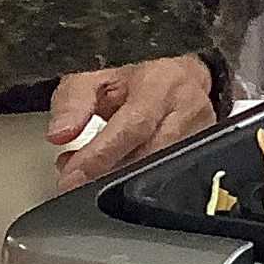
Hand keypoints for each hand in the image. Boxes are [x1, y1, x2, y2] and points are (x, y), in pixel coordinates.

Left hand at [47, 56, 216, 187]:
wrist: (182, 79)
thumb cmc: (138, 81)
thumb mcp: (97, 78)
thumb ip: (74, 102)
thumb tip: (59, 134)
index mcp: (161, 84)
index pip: (133, 125)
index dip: (101, 155)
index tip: (72, 176)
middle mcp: (188, 110)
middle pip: (148, 156)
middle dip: (106, 175)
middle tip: (75, 182)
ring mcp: (202, 136)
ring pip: (158, 174)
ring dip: (119, 181)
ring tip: (92, 175)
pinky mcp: (204, 157)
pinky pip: (168, 180)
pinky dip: (137, 186)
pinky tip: (118, 177)